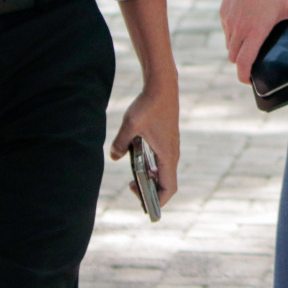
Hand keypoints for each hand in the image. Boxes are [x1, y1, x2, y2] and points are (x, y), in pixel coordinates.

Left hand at [109, 84, 181, 205]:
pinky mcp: (168, 140)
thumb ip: (120, 143)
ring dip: (150, 179)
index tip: (142, 202)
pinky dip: (152, 168)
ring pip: (165, 172)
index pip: (168, 188)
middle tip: (131, 187)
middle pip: (167, 183)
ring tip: (133, 178)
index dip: (158, 201)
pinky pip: (162, 162)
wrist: (162, 86)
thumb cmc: (149, 105)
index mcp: (167, 155)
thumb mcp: (130, 125)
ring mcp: (171, 147)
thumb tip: (114, 157)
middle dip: (151, 191)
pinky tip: (138, 161)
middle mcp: (172, 154)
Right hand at [221, 0, 287, 85]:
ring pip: (229, 44)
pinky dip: (233, 34)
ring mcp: (229, 21)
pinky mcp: (224, 12)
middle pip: (233, 58)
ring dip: (236, 49)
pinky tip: (244, 26)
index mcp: (255, 32)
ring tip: (248, 46)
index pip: (244, 63)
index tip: (249, 81)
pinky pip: (227, 30)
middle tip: (252, 63)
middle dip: (241, 64)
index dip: (244, 77)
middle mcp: (238, 30)